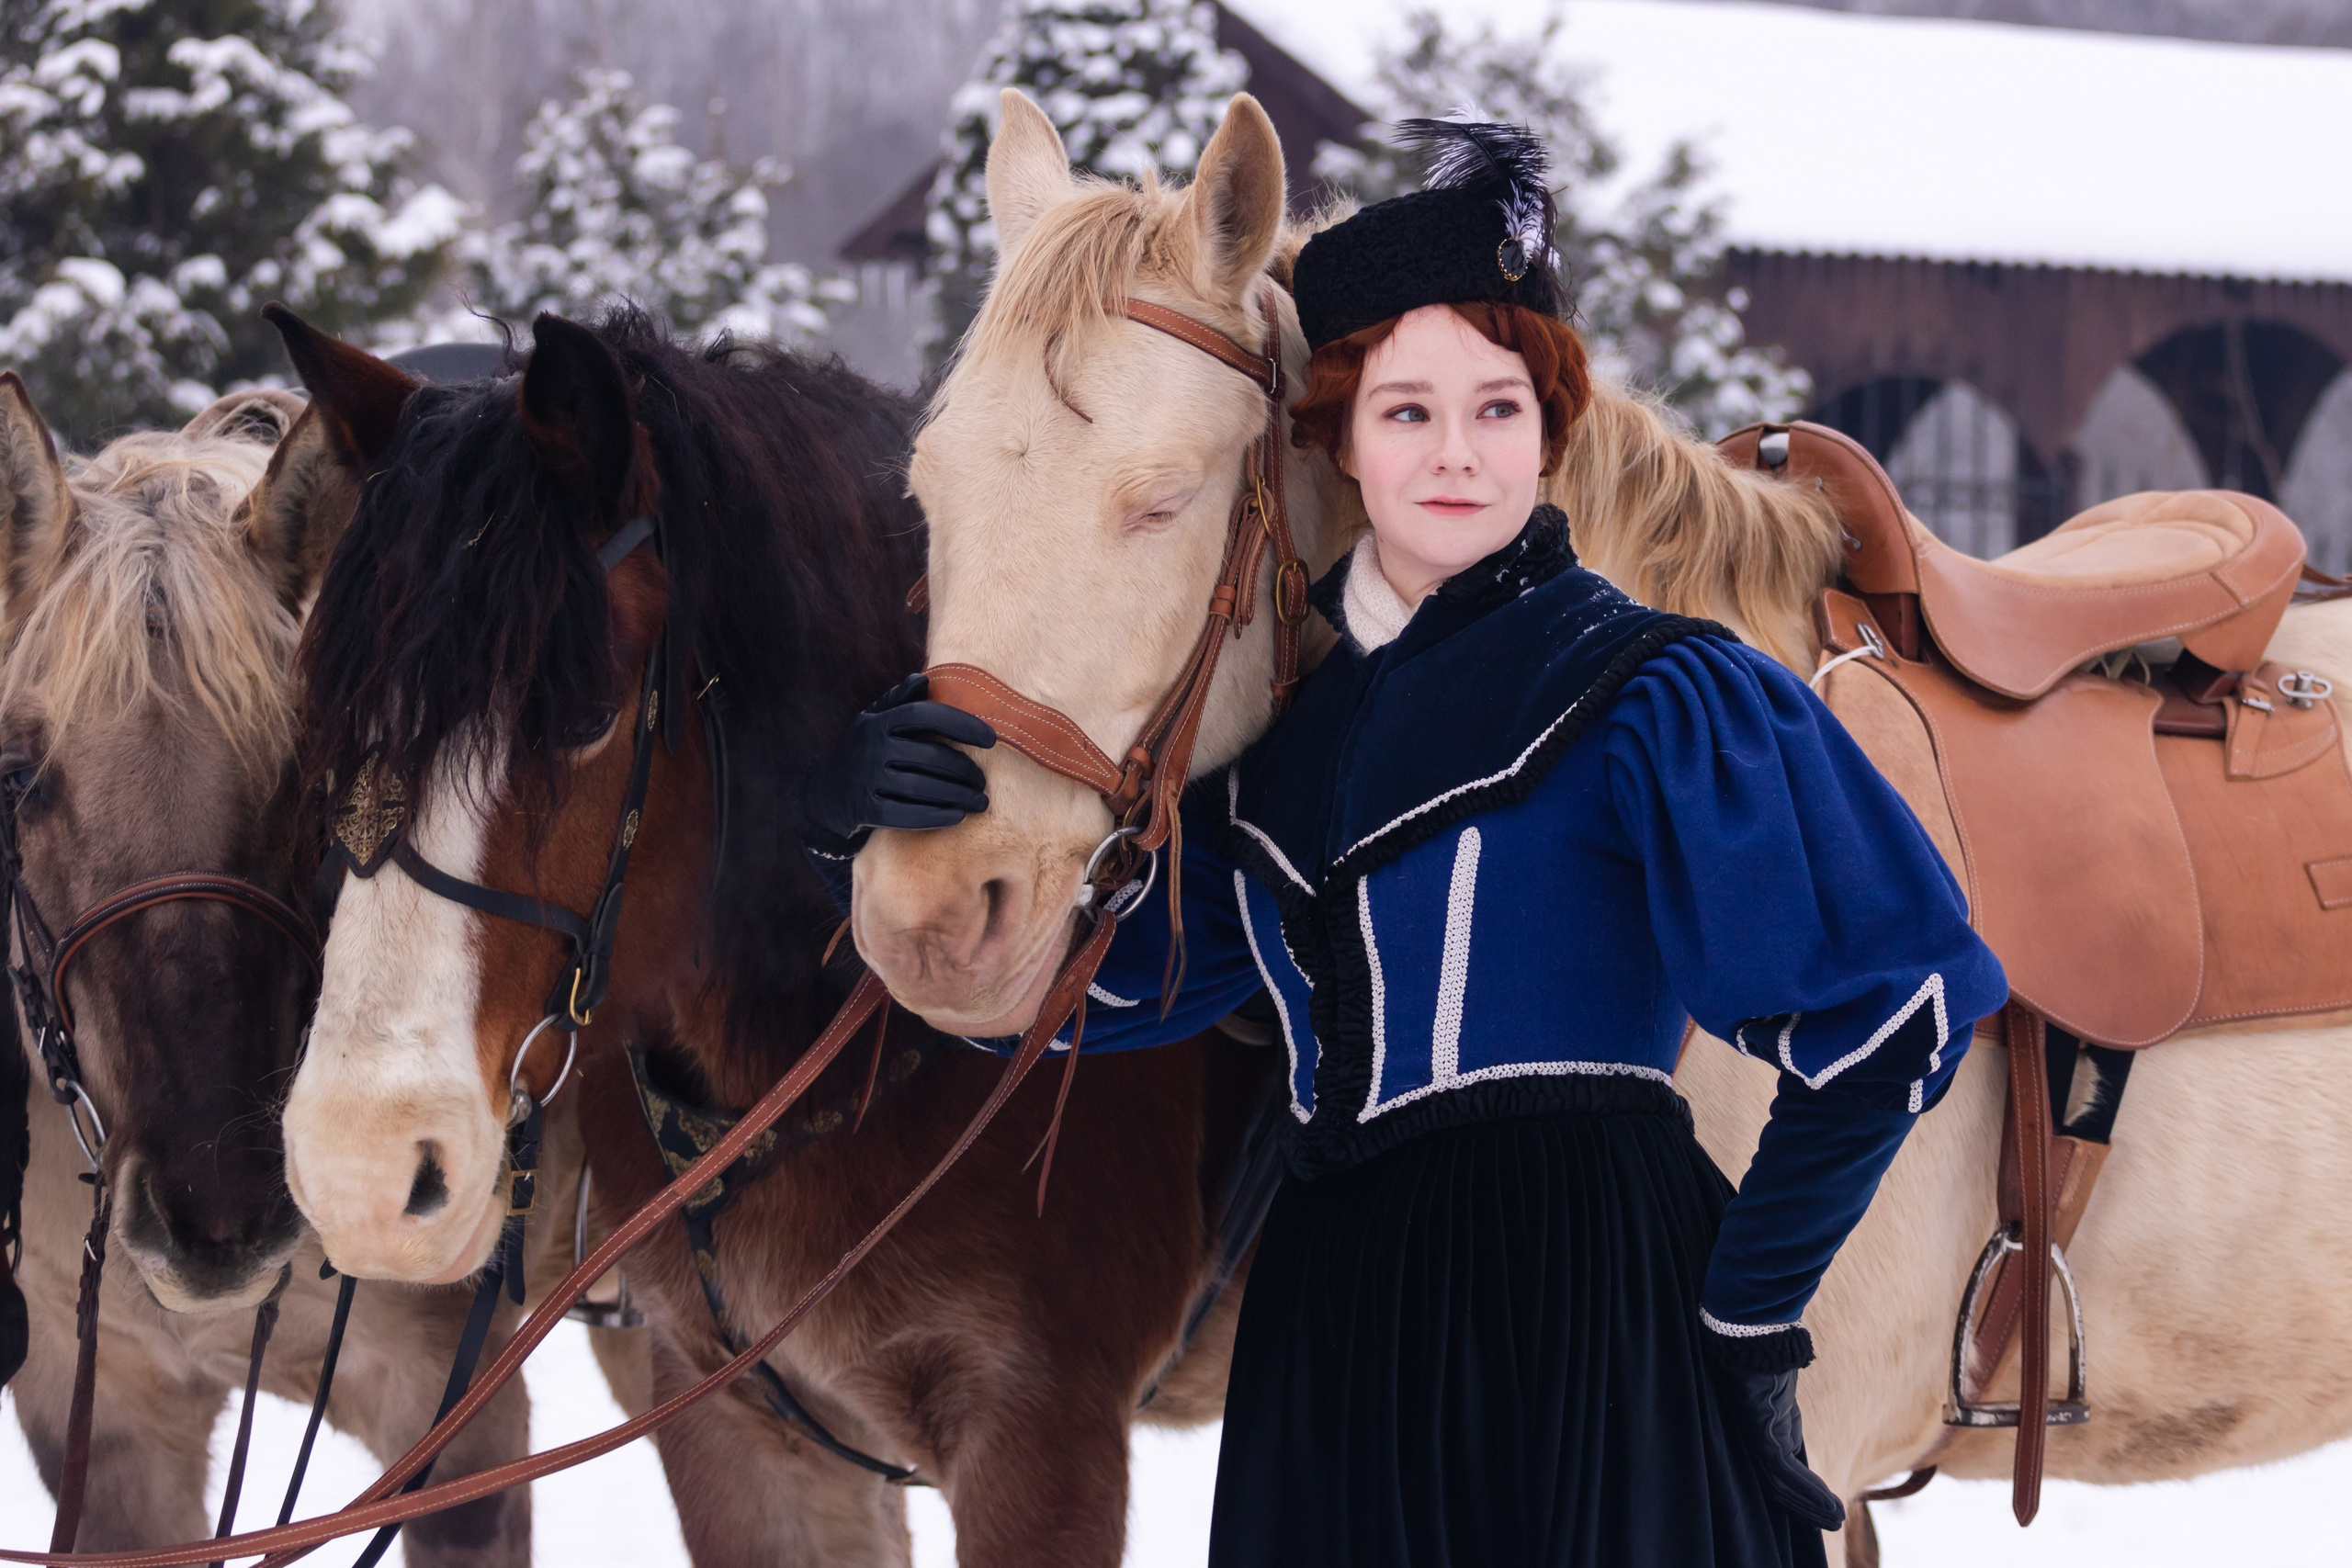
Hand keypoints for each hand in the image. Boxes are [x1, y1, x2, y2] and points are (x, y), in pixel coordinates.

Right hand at [805, 674, 995, 841]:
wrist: (822, 791)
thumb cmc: (862, 749)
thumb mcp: (873, 719)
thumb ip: (899, 700)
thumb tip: (923, 679)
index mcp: (880, 721)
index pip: (926, 715)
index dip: (962, 724)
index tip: (992, 739)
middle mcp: (873, 747)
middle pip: (932, 757)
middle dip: (966, 771)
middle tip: (983, 783)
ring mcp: (868, 779)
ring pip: (924, 788)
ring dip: (959, 796)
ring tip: (980, 802)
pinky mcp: (866, 811)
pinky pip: (907, 815)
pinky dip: (936, 816)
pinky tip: (958, 817)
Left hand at [1716, 1367, 1845, 1532]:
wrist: (1753, 1336)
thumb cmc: (1763, 1359)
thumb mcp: (1781, 1397)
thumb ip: (1785, 1422)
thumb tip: (1794, 1443)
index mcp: (1762, 1431)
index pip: (1777, 1474)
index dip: (1799, 1495)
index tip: (1823, 1509)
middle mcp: (1756, 1439)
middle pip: (1778, 1486)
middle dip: (1807, 1508)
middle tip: (1835, 1523)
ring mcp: (1756, 1437)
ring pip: (1781, 1485)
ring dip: (1811, 1505)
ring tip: (1837, 1520)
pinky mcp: (1759, 1433)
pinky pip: (1784, 1471)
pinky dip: (1808, 1491)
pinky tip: (1829, 1504)